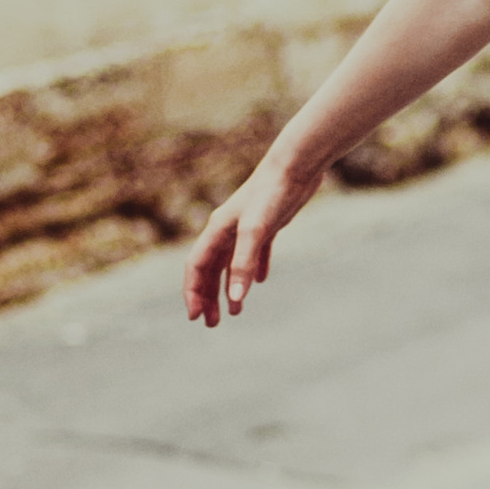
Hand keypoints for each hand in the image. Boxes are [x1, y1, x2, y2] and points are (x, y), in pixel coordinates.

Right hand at [183, 152, 320, 325]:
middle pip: (210, 269)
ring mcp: (246, 226)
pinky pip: (255, 252)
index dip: (193, 292)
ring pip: (230, 263)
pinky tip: (262, 281)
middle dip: (208, 297)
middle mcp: (227, 229)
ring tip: (234, 312)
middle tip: (212, 324)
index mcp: (217, 230)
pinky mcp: (267, 224)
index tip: (195, 317)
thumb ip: (244, 263)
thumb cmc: (273, 194)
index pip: (196, 267)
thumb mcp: (257, 231)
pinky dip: (254, 269)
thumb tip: (235, 298)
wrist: (296, 165)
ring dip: (229, 288)